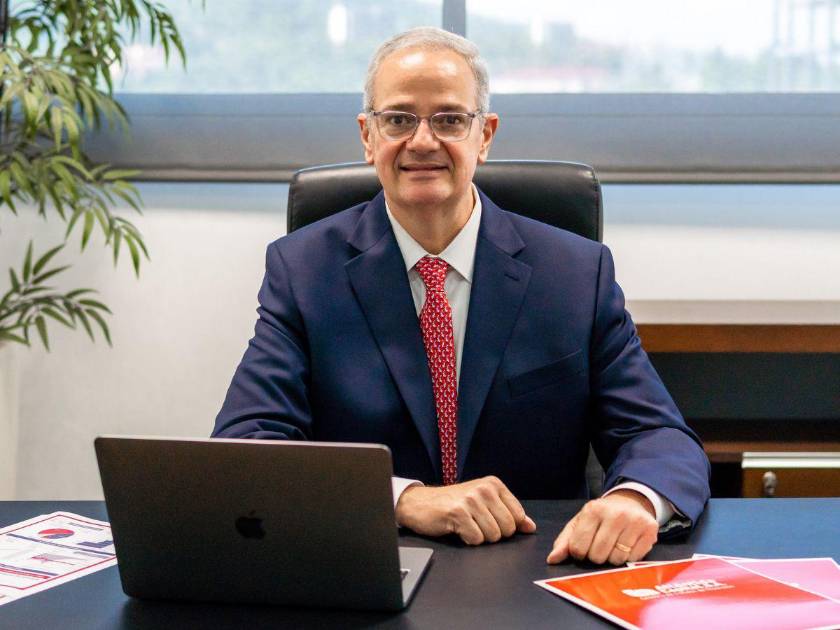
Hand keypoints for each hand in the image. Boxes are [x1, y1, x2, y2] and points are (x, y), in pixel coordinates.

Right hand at [395, 476, 536, 544]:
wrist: (420, 503)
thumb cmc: (452, 503)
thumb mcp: (483, 502)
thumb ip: (509, 512)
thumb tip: (530, 526)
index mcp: (493, 484)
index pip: (518, 516)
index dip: (507, 526)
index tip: (491, 521)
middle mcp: (484, 489)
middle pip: (508, 528)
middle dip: (494, 533)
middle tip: (476, 524)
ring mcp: (471, 500)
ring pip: (493, 536)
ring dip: (480, 537)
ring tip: (467, 525)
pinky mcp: (458, 513)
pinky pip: (476, 539)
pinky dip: (468, 540)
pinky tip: (458, 529)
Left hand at [546, 489, 657, 565]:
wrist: (630, 503)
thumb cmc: (601, 516)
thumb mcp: (580, 523)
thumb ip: (565, 542)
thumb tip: (552, 559)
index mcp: (593, 510)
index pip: (578, 548)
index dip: (579, 552)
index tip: (584, 546)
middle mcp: (615, 514)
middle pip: (597, 556)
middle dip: (596, 556)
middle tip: (600, 545)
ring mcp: (634, 522)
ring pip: (616, 560)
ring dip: (612, 558)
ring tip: (614, 544)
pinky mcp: (650, 531)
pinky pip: (633, 559)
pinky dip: (628, 557)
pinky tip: (627, 545)